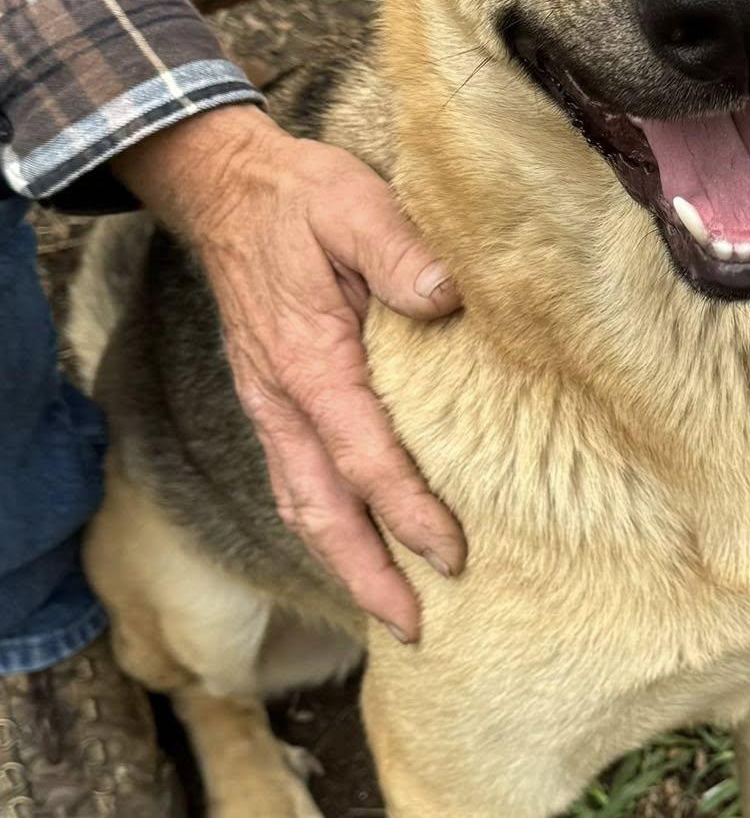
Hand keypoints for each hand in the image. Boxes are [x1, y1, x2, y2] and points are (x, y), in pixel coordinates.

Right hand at [117, 104, 463, 640]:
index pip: (364, 457)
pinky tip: (359, 550)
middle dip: (367, 575)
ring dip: (345, 565)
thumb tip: (446, 299)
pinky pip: (295, 484)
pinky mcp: (273, 404)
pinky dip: (326, 529)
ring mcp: (271, 408)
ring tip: (391, 613)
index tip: (452, 554)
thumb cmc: (302, 199)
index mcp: (310, 362)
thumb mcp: (356, 206)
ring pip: (302, 507)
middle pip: (322, 511)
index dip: (407, 511)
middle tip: (415, 628)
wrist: (228, 189)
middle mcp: (282, 400)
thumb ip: (401, 253)